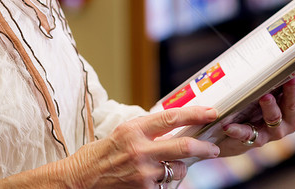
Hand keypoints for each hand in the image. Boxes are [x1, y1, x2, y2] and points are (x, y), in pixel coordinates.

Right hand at [61, 105, 220, 187]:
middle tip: (213, 148)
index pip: (171, 117)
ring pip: (178, 168)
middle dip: (204, 147)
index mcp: (133, 129)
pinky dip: (165, 182)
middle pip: (183, 145)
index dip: (194, 114)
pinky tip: (152, 179)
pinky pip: (166, 185)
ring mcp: (143, 172)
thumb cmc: (100, 155)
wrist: (80, 180)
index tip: (210, 112)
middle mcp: (139, 149)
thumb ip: (145, 130)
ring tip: (168, 167)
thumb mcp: (121, 134)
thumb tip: (172, 125)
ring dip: (179, 168)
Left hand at [218, 66, 294, 156]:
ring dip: (270, 107)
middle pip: (293, 105)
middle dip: (292, 92)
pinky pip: (247, 134)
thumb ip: (274, 78)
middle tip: (291, 79)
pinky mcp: (256, 140)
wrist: (238, 134)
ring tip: (264, 96)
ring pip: (274, 118)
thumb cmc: (257, 105)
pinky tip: (228, 126)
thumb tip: (276, 52)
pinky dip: (237, 130)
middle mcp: (290, 120)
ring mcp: (274, 132)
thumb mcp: (269, 91)